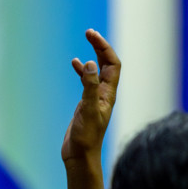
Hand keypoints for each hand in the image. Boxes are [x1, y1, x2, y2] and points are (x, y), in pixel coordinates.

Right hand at [60, 29, 119, 163]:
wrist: (81, 156)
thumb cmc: (86, 137)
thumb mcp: (87, 110)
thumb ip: (89, 87)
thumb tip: (89, 63)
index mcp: (108, 94)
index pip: (113, 64)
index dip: (104, 48)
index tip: (91, 35)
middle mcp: (105, 94)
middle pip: (107, 65)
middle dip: (100, 47)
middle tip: (89, 32)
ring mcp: (96, 99)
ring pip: (98, 71)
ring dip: (93, 55)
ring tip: (86, 40)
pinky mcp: (86, 104)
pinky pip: (87, 81)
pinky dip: (82, 70)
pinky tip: (75, 64)